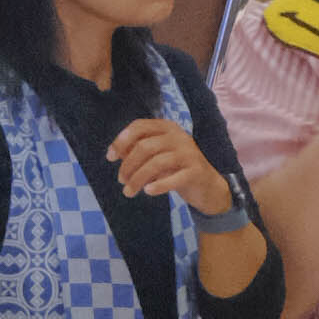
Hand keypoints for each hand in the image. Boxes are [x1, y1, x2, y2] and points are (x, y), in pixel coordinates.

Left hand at [107, 117, 229, 217]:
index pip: (139, 126)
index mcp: (167, 127)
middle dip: (128, 165)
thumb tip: (115, 153)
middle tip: (121, 181)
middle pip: (145, 147)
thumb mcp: (157, 156)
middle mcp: (179, 136)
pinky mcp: (196, 171)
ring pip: (156, 163)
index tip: (110, 158)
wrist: (207, 186)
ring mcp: (189, 153)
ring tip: (128, 192)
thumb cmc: (176, 168)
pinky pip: (174, 178)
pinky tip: (147, 191)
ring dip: (137, 179)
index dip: (121, 141)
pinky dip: (158, 185)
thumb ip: (138, 151)